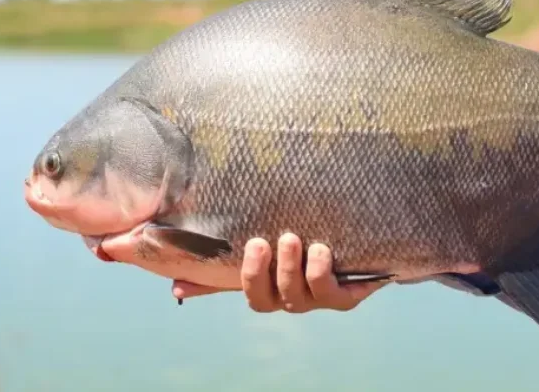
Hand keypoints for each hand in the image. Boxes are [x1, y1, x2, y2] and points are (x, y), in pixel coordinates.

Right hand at [171, 233, 385, 312]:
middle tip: (266, 240)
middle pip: (268, 299)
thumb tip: (175, 286)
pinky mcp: (346, 297)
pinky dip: (323, 272)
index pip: (250, 294)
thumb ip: (222, 264)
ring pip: (300, 296)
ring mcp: (318, 300)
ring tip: (295, 239)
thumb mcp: (267, 249)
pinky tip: (323, 250)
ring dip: (293, 268)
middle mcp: (291, 300)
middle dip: (263, 272)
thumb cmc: (304, 247)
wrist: (362, 247)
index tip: (249, 244)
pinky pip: (334, 294)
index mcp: (270, 290)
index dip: (243, 277)